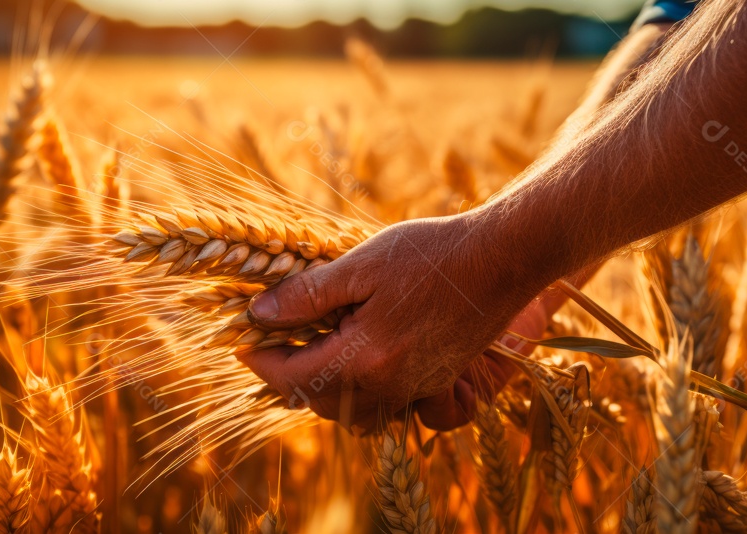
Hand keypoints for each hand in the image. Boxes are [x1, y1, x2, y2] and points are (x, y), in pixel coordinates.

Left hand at [237, 215, 552, 430]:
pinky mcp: (436, 380)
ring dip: (323, 392)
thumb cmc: (432, 254)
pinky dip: (359, 392)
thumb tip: (259, 314)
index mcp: (366, 358)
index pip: (295, 377)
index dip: (261, 361)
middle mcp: (391, 385)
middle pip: (321, 404)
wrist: (503, 258)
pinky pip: (385, 405)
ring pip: (353, 413)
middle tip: (271, 347)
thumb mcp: (361, 265)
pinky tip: (354, 357)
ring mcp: (417, 387)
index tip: (243, 341)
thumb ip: (308, 295)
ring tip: (309, 354)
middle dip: (289, 381)